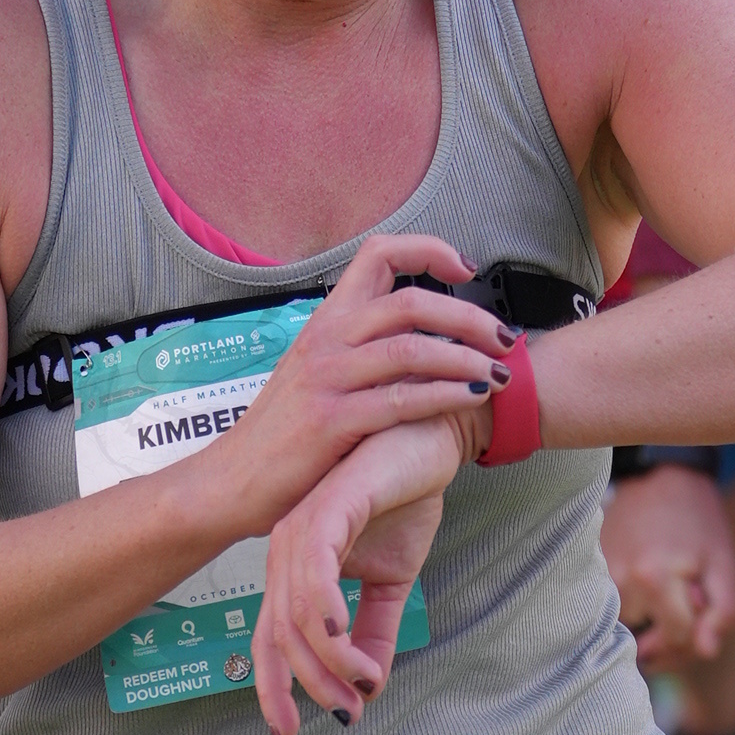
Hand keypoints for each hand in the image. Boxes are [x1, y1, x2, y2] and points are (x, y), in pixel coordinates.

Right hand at [212, 232, 518, 539]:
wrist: (230, 483)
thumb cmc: (277, 436)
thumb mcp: (309, 374)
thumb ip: (352, 351)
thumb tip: (405, 340)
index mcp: (325, 321)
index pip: (378, 254)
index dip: (427, 251)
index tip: (464, 269)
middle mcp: (327, 340)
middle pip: (411, 301)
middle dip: (469, 317)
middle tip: (503, 338)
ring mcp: (328, 378)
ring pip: (413, 348)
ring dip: (467, 357)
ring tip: (500, 372)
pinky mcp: (333, 421)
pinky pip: (403, 399)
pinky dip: (448, 394)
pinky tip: (475, 398)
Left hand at [251, 417, 462, 734]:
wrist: (434, 438)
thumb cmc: (406, 496)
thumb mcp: (393, 577)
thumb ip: (375, 629)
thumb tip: (370, 688)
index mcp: (295, 566)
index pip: (272, 639)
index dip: (275, 689)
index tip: (289, 733)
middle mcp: (288, 550)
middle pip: (278, 635)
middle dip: (309, 683)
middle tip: (346, 711)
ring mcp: (303, 527)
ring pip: (299, 614)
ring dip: (330, 658)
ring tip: (364, 681)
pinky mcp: (329, 508)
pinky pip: (316, 572)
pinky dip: (328, 614)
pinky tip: (346, 644)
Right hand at [599, 463, 734, 667]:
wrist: (659, 478)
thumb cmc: (698, 522)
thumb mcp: (723, 563)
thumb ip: (722, 611)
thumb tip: (706, 652)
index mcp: (654, 578)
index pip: (677, 638)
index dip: (697, 632)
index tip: (700, 606)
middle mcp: (619, 581)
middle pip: (647, 642)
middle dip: (670, 634)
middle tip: (684, 602)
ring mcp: (598, 578)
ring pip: (627, 631)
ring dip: (648, 624)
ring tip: (663, 590)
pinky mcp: (589, 574)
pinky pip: (611, 614)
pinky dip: (630, 611)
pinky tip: (643, 587)